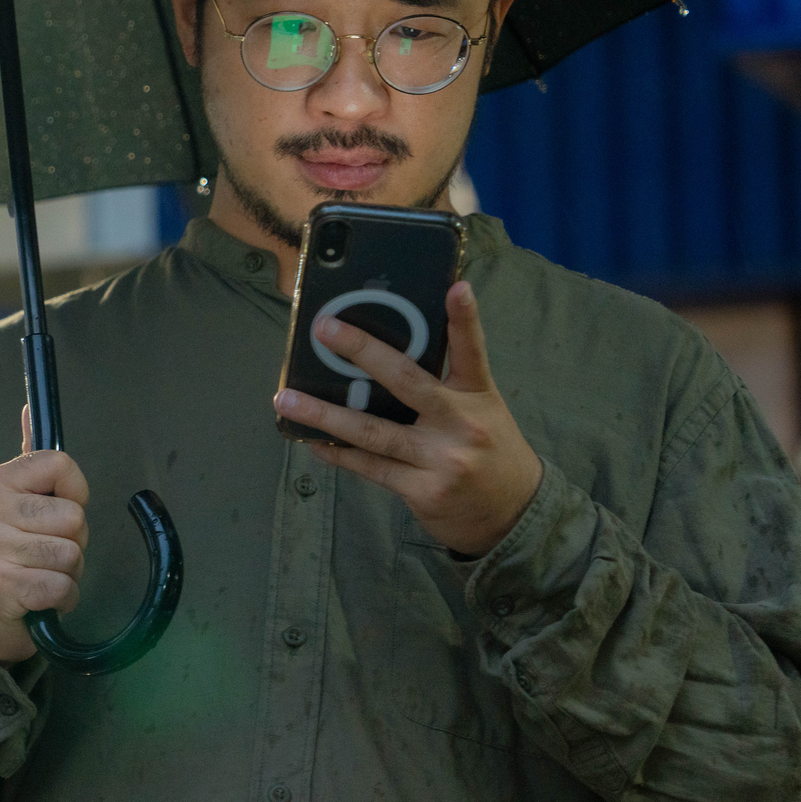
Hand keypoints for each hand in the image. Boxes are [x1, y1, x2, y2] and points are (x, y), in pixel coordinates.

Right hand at [0, 406, 90, 662]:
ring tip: (41, 575)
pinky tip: (41, 599)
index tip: (56, 514)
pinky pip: (62, 587)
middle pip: (73, 517)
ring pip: (71, 554)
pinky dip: (63, 598)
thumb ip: (30, 459)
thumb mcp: (16, 502)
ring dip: (68, 573)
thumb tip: (31, 408)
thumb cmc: (14, 552)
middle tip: (46, 554)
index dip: (74, 494)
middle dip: (73, 542)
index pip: (61, 465)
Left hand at [274, 280, 542, 557]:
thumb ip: (444, 384)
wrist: (514, 515)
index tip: (457, 287)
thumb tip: (382, 354)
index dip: (465, 318)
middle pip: (406, 381)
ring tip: (286, 399)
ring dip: (324, 415)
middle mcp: (461, 424)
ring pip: (372, 431)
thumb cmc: (489, 449)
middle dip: (362, 352)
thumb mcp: (481, 409)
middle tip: (324, 330)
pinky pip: (370, 467)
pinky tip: (311, 440)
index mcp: (478, 395)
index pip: (473, 350)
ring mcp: (441, 459)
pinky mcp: (422, 491)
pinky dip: (338, 453)